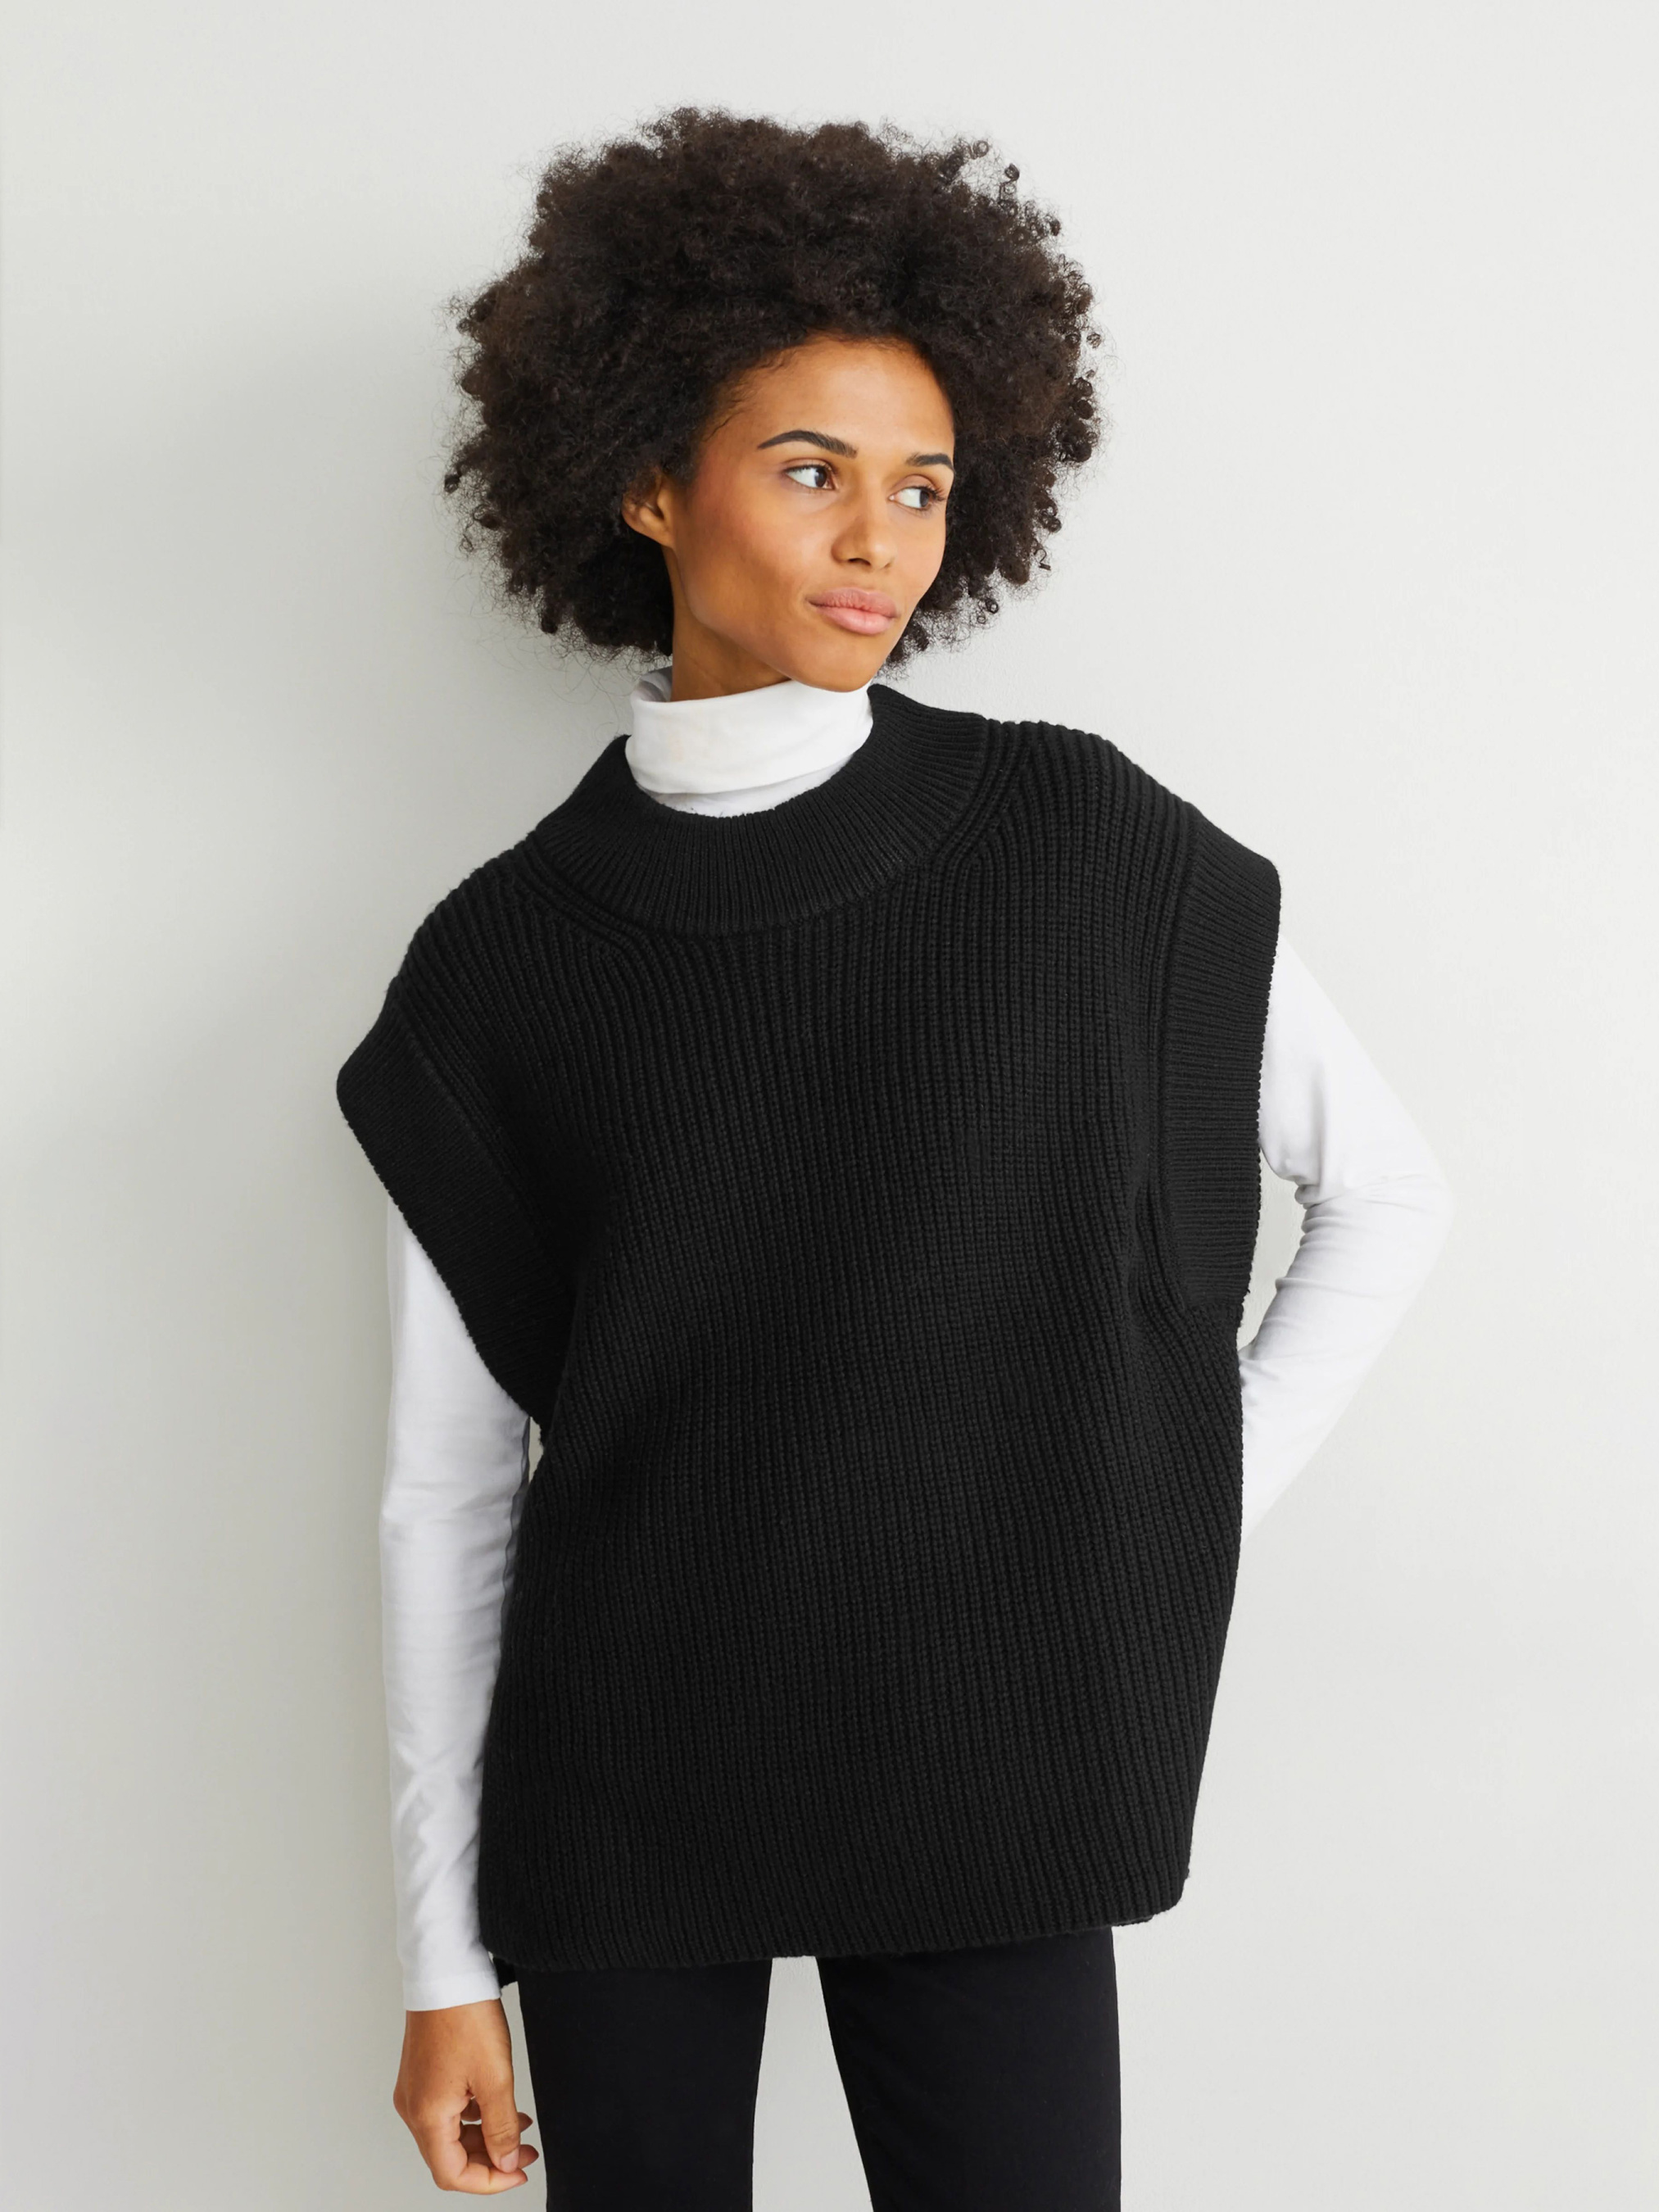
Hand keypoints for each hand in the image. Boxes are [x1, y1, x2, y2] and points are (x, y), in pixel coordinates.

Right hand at [393, 1997, 539, 2191]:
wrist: (446, 1970)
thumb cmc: (466, 2014)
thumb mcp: (495, 2076)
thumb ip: (502, 2127)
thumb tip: (506, 2162)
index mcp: (426, 2115)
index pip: (452, 2174)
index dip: (489, 2181)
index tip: (518, 2172)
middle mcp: (413, 2107)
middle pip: (450, 2156)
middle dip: (490, 2160)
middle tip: (525, 2152)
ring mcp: (415, 2090)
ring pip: (450, 2134)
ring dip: (484, 2137)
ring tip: (519, 2127)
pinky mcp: (422, 2074)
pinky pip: (446, 2111)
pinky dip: (474, 2116)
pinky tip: (499, 2105)